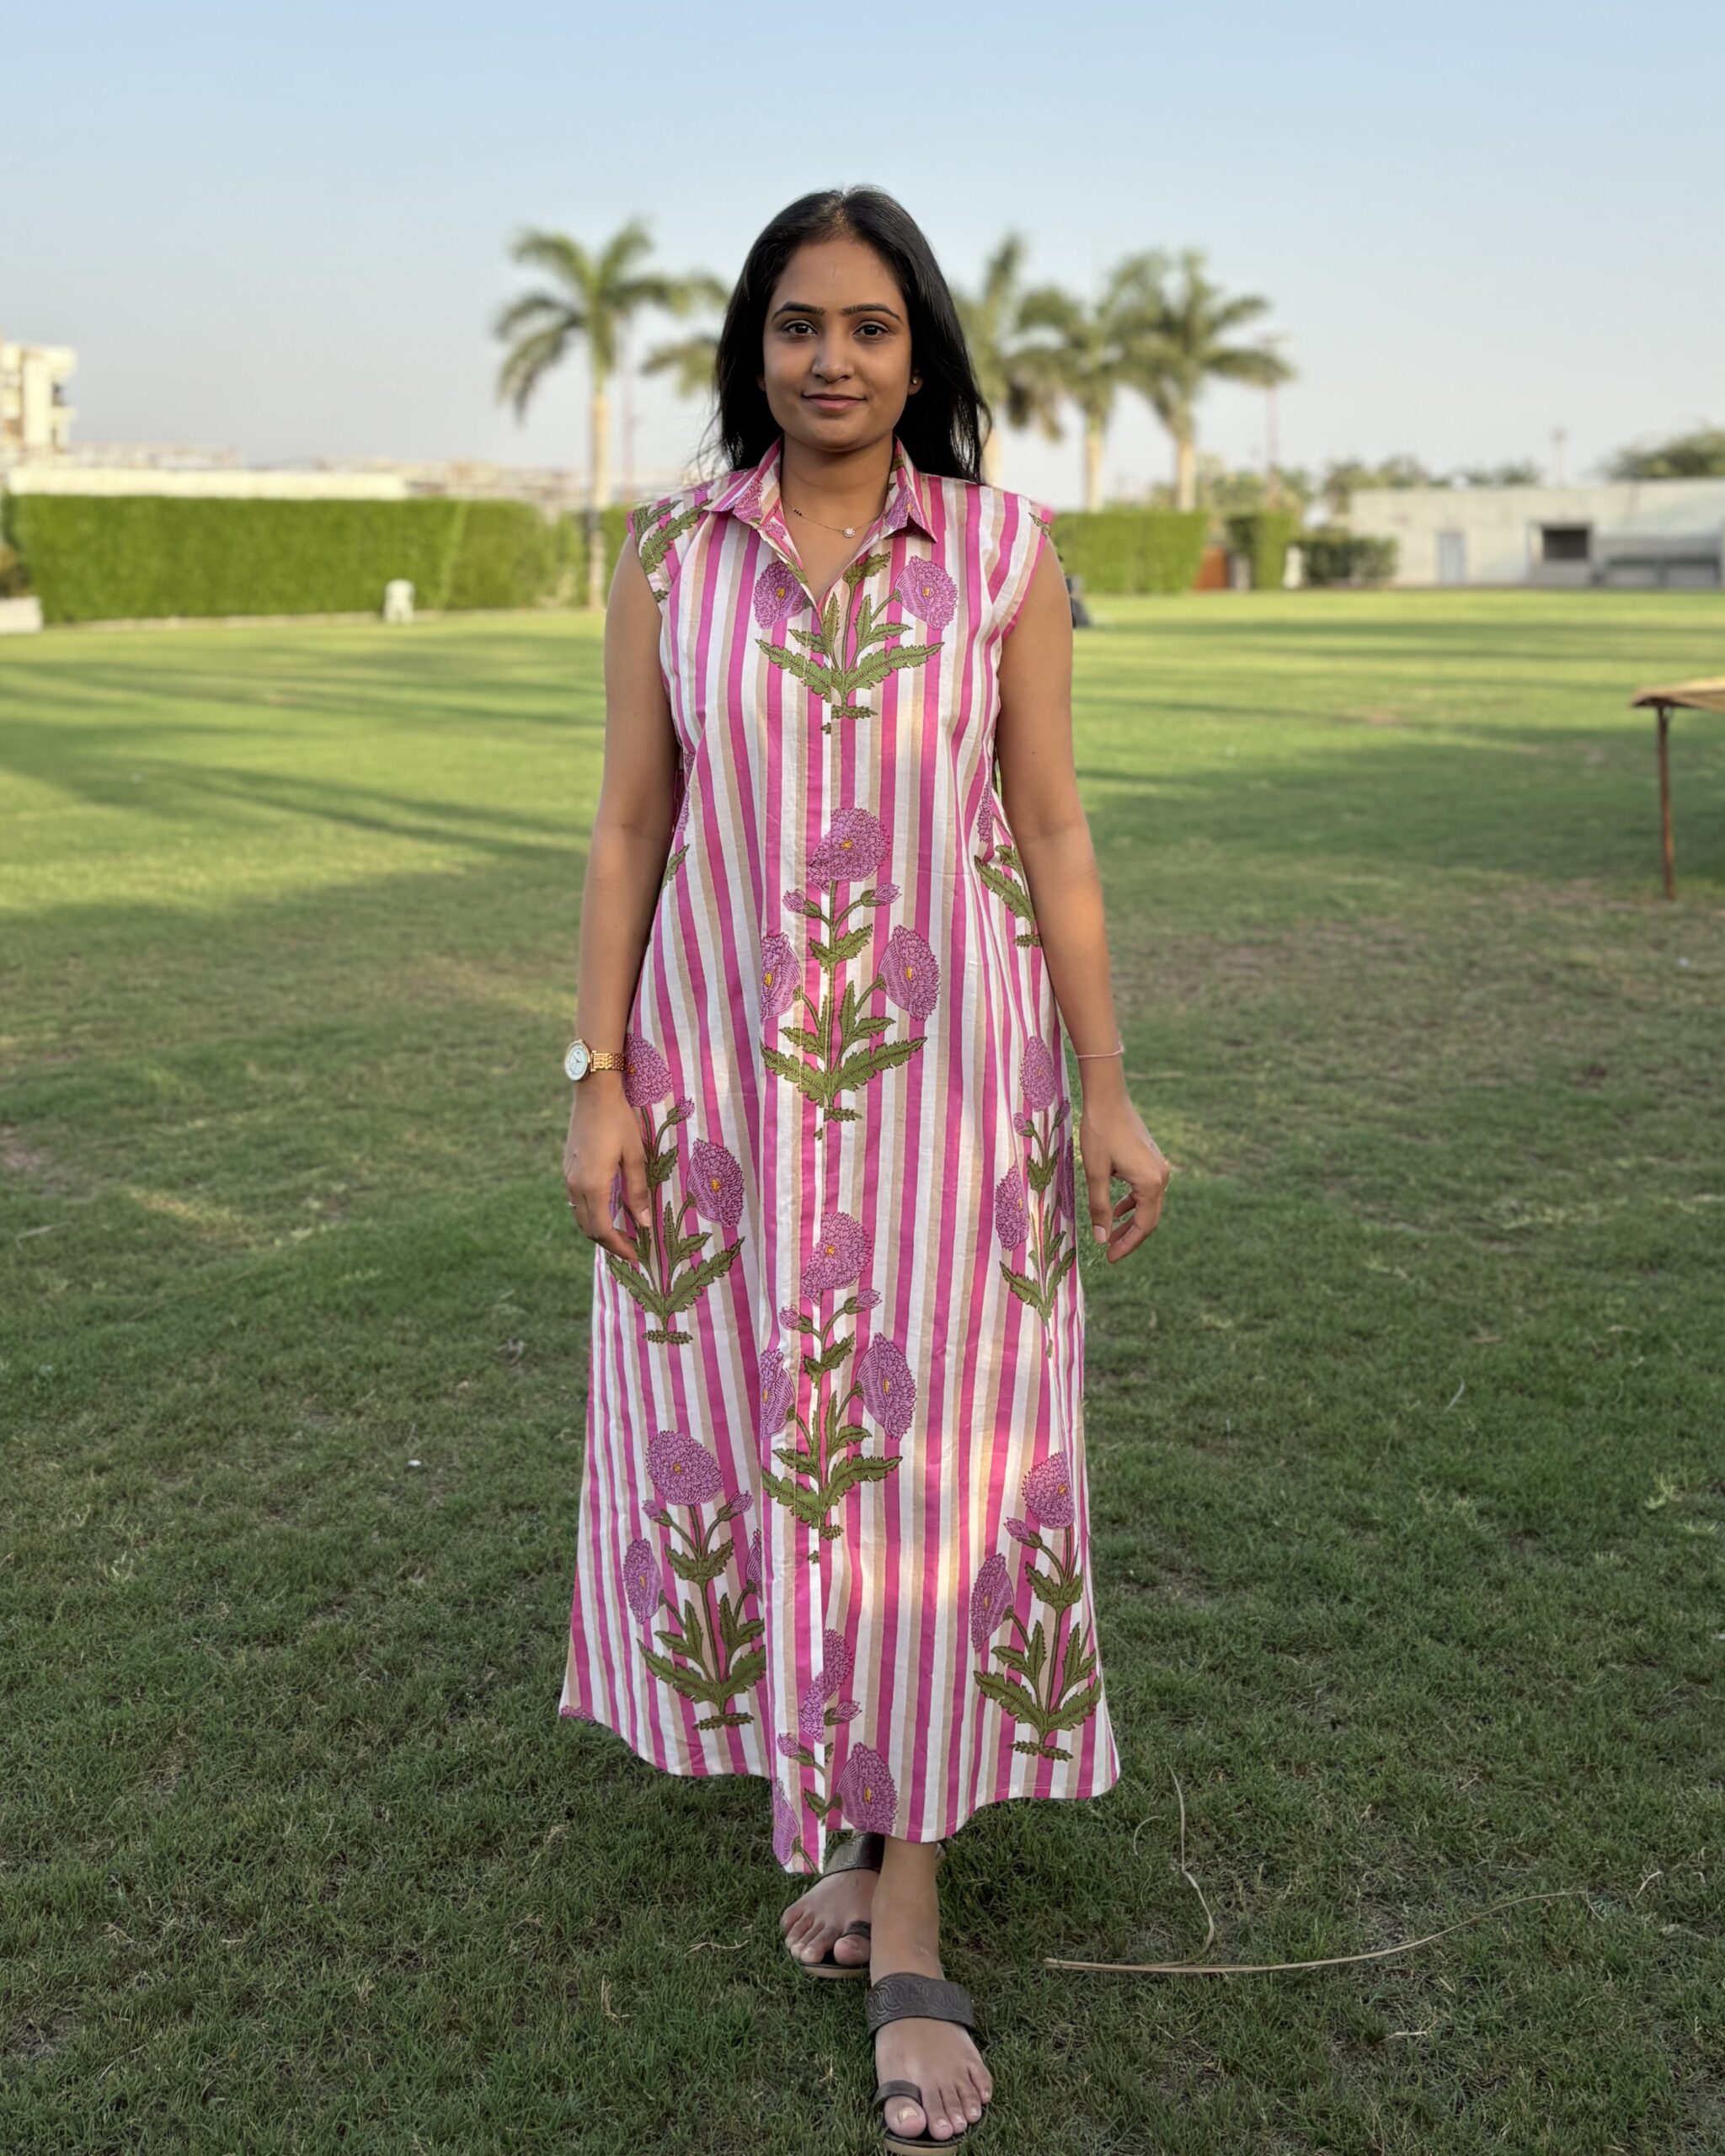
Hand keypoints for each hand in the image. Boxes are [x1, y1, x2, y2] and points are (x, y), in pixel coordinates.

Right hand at [563, 1081, 651, 1261]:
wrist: (593, 1092)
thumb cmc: (619, 1121)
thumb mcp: (635, 1156)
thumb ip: (638, 1192)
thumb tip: (644, 1224)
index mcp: (592, 1185)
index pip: (602, 1230)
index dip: (619, 1247)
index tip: (635, 1257)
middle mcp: (575, 1185)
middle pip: (588, 1228)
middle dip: (609, 1243)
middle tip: (631, 1250)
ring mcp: (568, 1176)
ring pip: (580, 1216)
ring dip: (598, 1230)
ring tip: (621, 1234)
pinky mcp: (568, 1167)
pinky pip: (576, 1201)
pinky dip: (591, 1214)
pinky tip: (607, 1210)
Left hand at [1079, 1092, 1168, 1262]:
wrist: (1108, 1097)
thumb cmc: (1099, 1133)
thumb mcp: (1095, 1173)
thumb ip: (1100, 1207)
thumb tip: (1101, 1238)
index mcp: (1150, 1183)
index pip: (1143, 1226)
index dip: (1127, 1245)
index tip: (1109, 1258)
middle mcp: (1161, 1176)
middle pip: (1149, 1218)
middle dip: (1129, 1236)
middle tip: (1109, 1251)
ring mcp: (1159, 1167)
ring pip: (1147, 1205)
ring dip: (1129, 1220)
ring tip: (1109, 1234)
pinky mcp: (1151, 1159)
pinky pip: (1145, 1190)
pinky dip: (1131, 1203)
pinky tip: (1115, 1209)